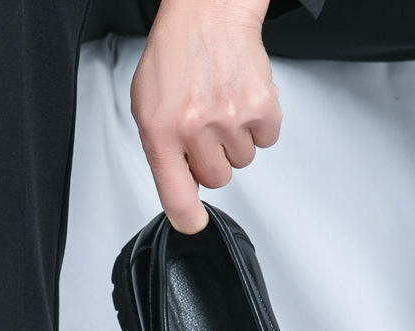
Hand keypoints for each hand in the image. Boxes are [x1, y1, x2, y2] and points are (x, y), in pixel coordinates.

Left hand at [130, 0, 280, 233]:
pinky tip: (241, 102)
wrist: (207, 12)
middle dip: (212, 161)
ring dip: (234, 142)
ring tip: (221, 109)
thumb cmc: (175, 56)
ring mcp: (230, 118)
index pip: (176, 195)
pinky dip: (258, 126)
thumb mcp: (148, 108)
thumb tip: (184, 188)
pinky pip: (266, 140)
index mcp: (161, 131)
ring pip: (242, 161)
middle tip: (205, 131)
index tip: (193, 224)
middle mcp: (195, 128)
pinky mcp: (261, 107)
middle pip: (217, 180)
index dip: (187, 218)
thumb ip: (162, 152)